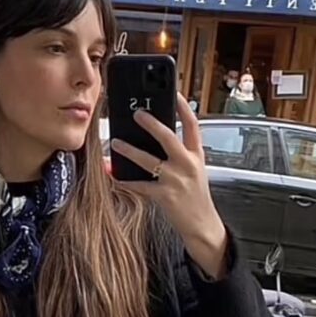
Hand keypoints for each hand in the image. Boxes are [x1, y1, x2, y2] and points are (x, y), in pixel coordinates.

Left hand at [111, 93, 228, 278]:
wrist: (202, 224)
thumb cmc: (195, 196)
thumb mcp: (195, 170)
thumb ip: (181, 153)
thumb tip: (157, 137)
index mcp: (196, 155)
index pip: (192, 124)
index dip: (183, 106)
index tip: (173, 92)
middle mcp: (187, 164)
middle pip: (168, 137)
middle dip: (151, 123)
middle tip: (136, 113)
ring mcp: (176, 180)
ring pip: (148, 160)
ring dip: (129, 151)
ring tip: (116, 142)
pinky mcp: (164, 197)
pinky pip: (140, 185)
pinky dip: (124, 180)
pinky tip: (113, 174)